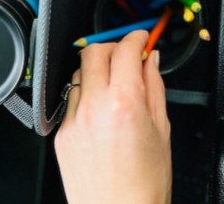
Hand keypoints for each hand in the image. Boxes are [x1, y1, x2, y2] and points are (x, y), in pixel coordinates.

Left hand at [55, 30, 171, 203]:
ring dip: (97, 72)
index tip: (142, 38)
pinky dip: (86, 98)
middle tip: (127, 57)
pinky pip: (71, 102)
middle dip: (112, 48)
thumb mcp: (161, 130)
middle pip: (94, 52)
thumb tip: (150, 61)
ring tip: (114, 88)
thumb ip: (154, 88)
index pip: (125, 50)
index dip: (136, 38)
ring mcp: (73, 121)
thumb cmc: (145, 185)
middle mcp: (94, 108)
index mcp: (124, 103)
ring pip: (78, 74)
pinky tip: (101, 114)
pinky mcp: (61, 135)